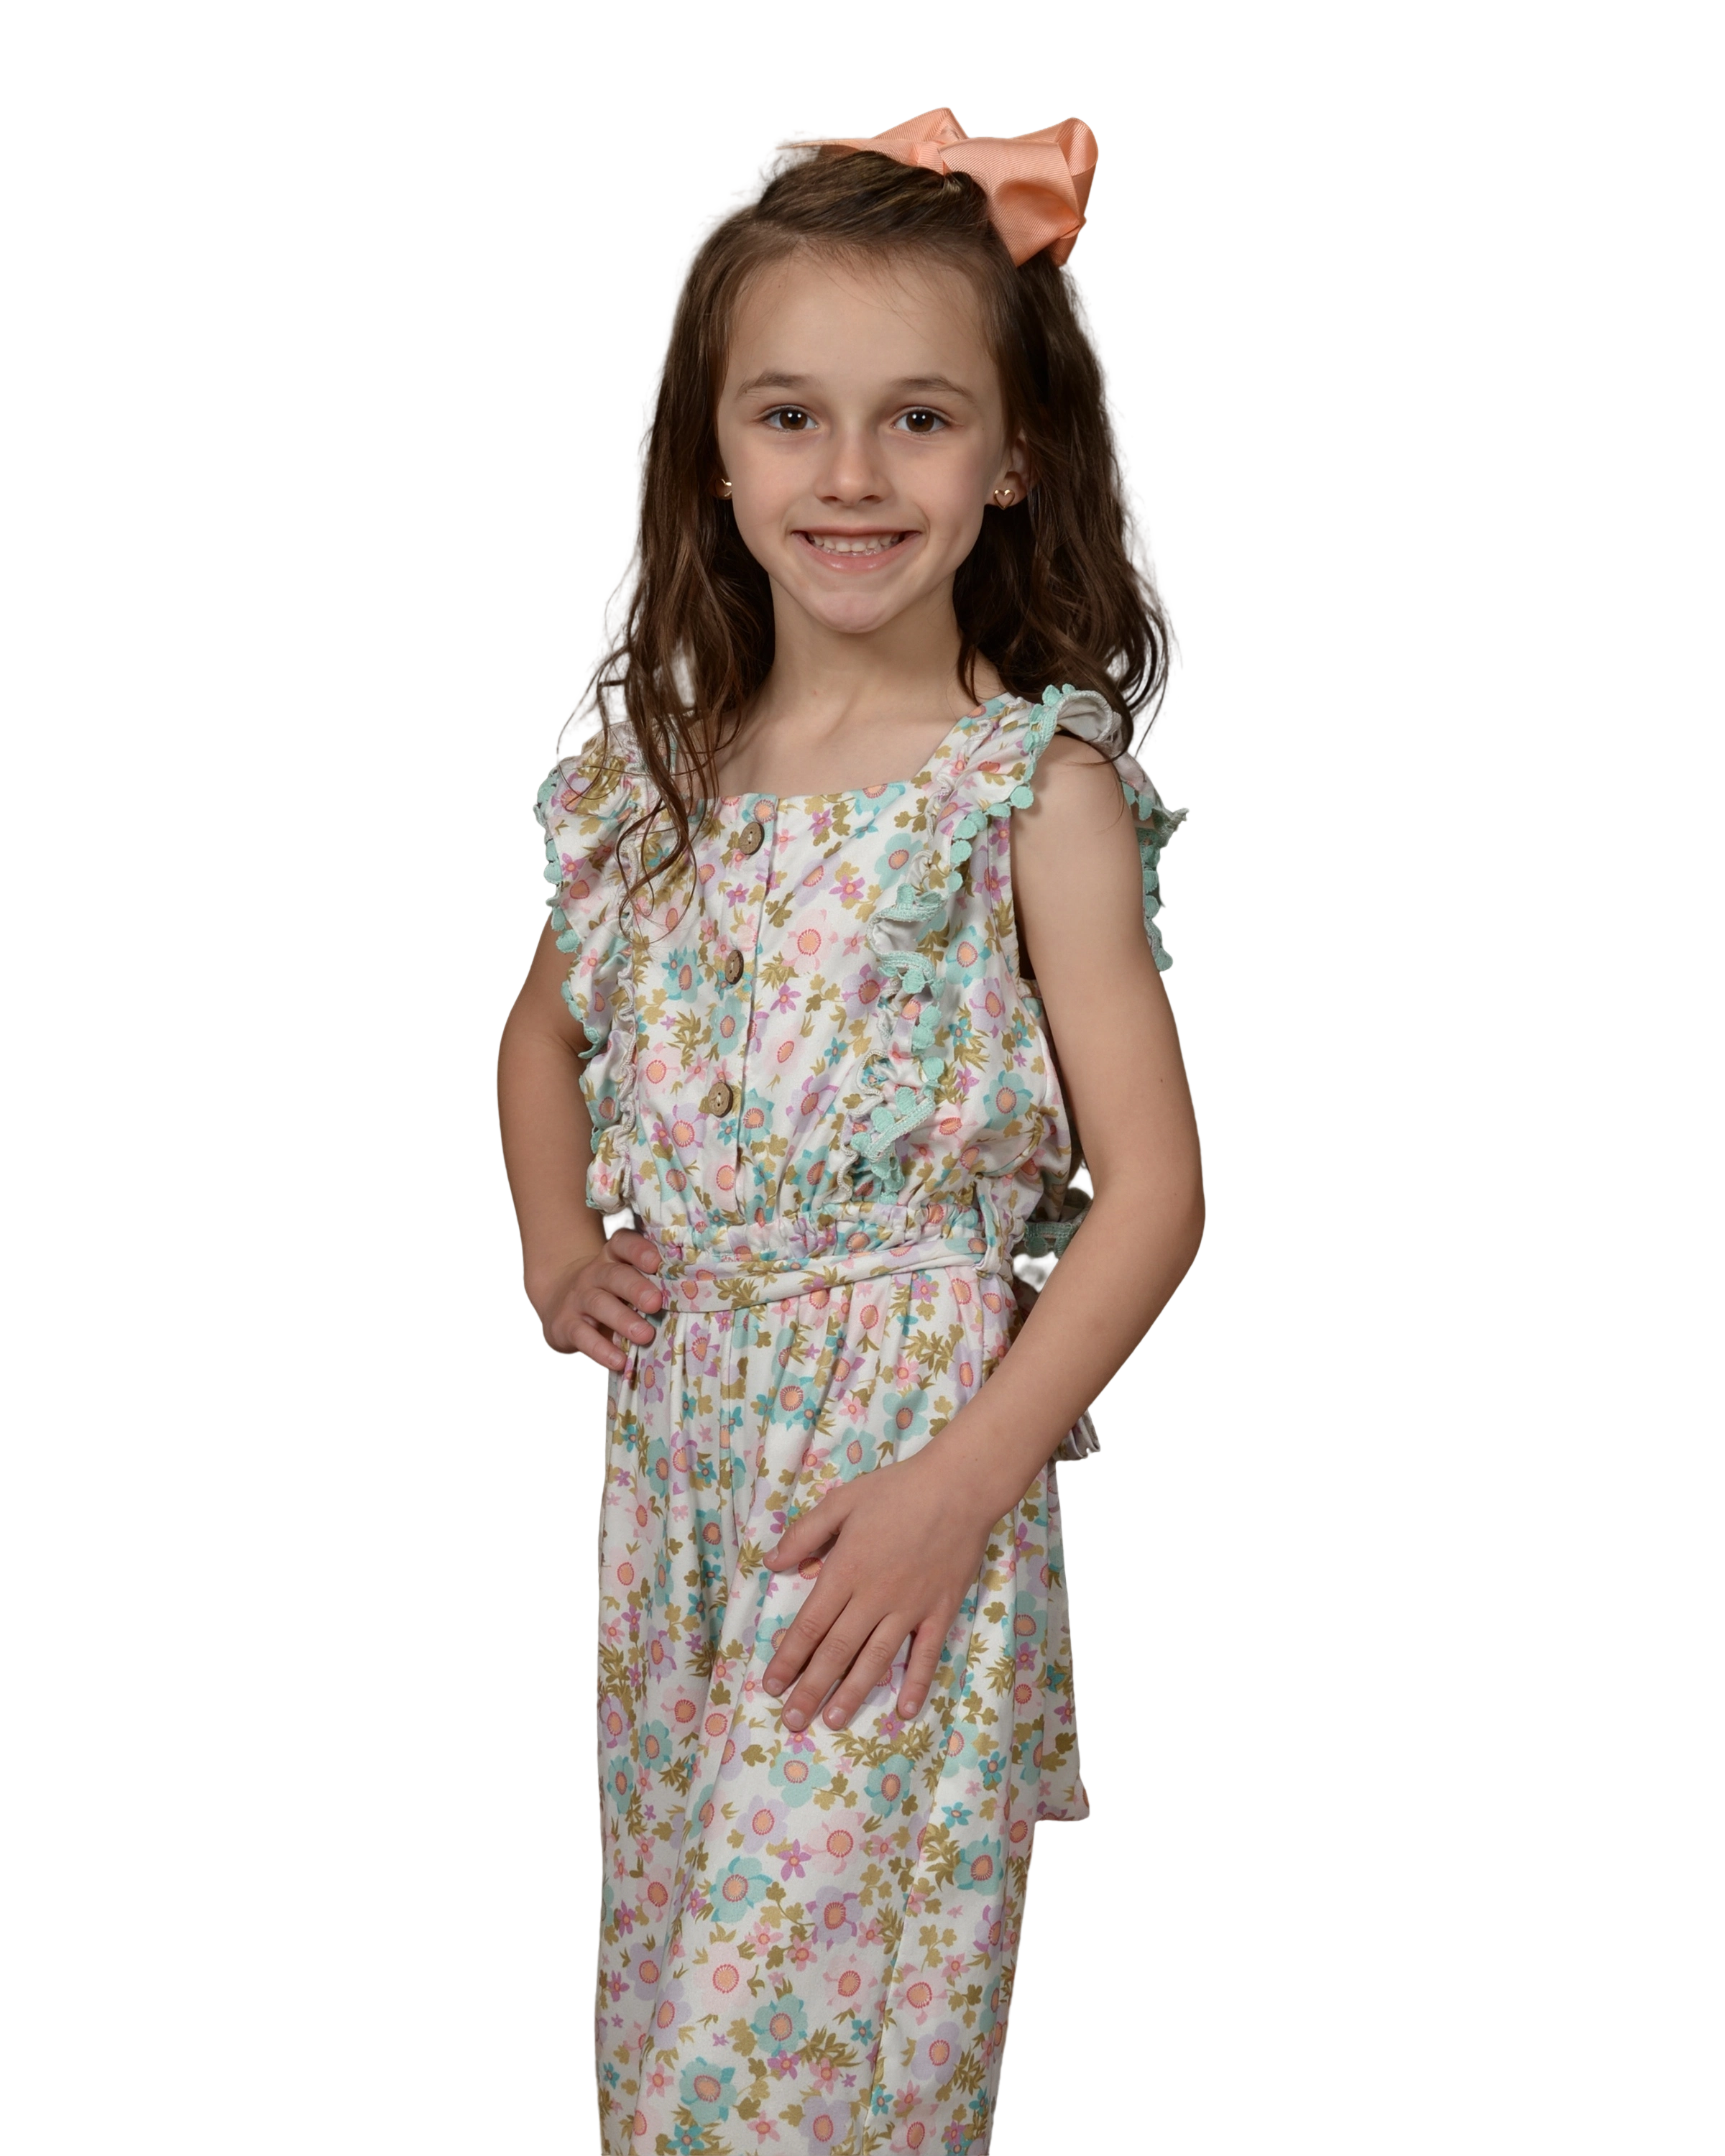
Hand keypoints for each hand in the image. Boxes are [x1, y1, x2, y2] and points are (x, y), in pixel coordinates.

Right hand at [528, 1230, 662, 1369]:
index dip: (638, 1250)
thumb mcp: (623, 1280)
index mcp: (612, 1258)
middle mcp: (594, 1274)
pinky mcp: (566, 1325)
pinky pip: (583, 1336)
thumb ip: (650, 1282)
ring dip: (623, 1320)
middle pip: (614, 1276)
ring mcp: (578, 1299)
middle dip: (636, 1288)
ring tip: (645, 1335)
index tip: (656, 1262)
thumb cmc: (609, 1292)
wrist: (559, 1303)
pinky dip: (602, 1350)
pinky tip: (619, 1361)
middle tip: (656, 1302)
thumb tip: (692, 1298)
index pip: (622, 1243)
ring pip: (599, 1304)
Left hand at [759, 1450, 997, 1731]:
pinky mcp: (941, 1611)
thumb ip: (805, 1534)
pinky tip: (904, 1710)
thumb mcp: (842, 1501)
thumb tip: (771, 1563)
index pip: (811, 1625)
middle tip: (792, 1721)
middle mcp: (874, 1598)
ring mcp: (910, 1608)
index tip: (771, 1685)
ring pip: (876, 1660)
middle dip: (812, 1688)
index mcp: (846, 1571)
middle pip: (837, 1651)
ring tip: (833, 1722)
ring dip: (853, 1693)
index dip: (789, 1658)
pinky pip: (927, 1654)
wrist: (959, 1487)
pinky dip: (916, 1683)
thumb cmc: (897, 1490)